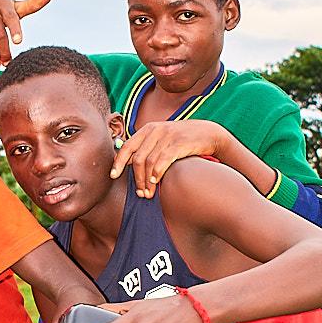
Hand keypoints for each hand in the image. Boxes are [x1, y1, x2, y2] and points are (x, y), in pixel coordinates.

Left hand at [110, 120, 224, 198]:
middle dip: (136, 179)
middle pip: (137, 158)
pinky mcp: (179, 143)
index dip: (118, 162)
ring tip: (148, 194)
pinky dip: (157, 173)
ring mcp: (167, 136)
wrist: (208, 133)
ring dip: (147, 181)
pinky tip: (156, 183)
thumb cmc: (182, 141)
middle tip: (140, 193)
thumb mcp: (161, 139)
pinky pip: (162, 160)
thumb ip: (145, 148)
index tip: (113, 176)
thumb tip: (126, 163)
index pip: (127, 146)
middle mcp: (155, 130)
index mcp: (148, 129)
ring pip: (149, 162)